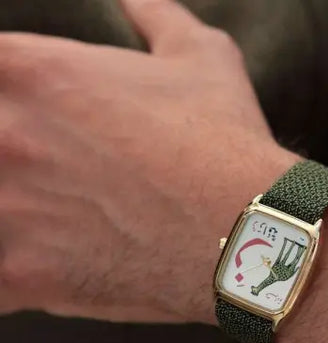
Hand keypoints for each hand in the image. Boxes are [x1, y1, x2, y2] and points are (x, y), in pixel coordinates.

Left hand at [0, 0, 297, 322]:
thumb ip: (156, 16)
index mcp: (34, 72)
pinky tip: (36, 268)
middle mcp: (5, 136)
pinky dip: (12, 276)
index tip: (35, 119)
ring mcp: (8, 211)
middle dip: (15, 155)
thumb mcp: (202, 59)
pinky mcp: (23, 275)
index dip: (12, 99)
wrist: (248, 232)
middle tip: (56, 174)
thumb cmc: (226, 144)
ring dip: (10, 213)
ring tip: (52, 218)